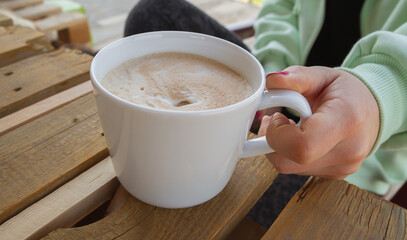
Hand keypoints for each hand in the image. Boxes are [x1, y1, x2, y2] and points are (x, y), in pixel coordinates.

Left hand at [259, 66, 379, 178]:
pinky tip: (302, 137)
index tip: (278, 116)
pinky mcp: (336, 175)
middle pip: (288, 161)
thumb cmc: (345, 91)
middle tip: (277, 120)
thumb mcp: (321, 76)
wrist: (374, 109)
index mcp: (346, 121)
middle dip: (271, 141)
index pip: (301, 147)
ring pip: (288, 167)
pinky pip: (298, 170)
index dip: (277, 134)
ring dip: (279, 147)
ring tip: (292, 125)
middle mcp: (347, 151)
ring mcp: (343, 168)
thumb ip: (296, 77)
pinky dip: (290, 154)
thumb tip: (271, 80)